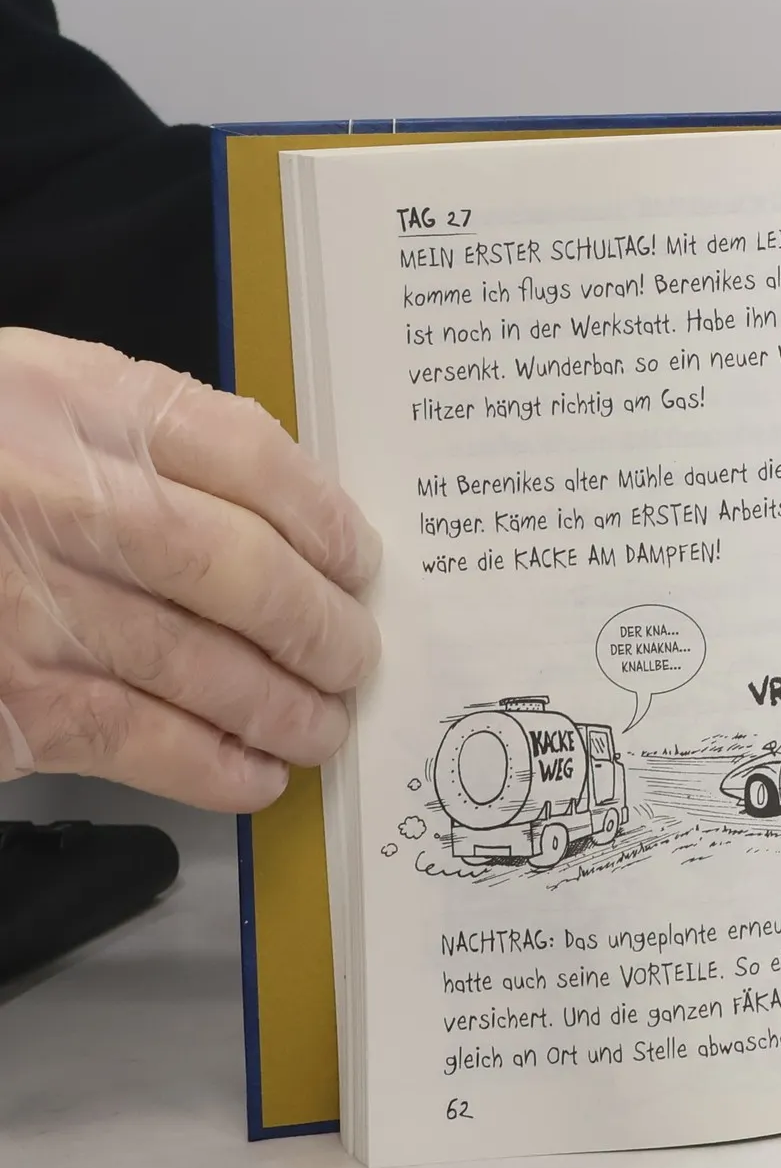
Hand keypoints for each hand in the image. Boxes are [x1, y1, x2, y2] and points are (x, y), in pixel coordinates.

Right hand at [0, 328, 381, 811]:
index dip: (324, 518)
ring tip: (325, 722)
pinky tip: (256, 774)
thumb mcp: (39, 393)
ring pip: (199, 664)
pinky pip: (132, 739)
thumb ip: (154, 431)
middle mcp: (63, 502)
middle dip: (318, 623)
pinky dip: (210, 765)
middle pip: (237, 569)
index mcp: (79, 405)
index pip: (247, 457)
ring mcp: (32, 606)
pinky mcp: (9, 698)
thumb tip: (285, 503)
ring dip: (283, 705)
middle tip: (356, 654)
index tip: (360, 561)